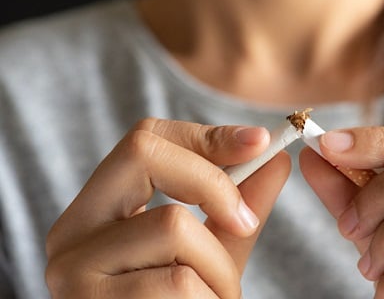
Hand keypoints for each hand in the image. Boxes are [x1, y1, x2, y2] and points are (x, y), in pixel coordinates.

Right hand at [46, 118, 290, 298]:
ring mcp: (74, 269)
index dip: (207, 135)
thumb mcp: (212, 253)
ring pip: (174, 225)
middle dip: (213, 184)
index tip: (260, 143)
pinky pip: (179, 281)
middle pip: (144, 154)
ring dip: (219, 269)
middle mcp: (72, 232)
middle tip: (245, 223)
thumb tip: (276, 159)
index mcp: (98, 209)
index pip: (145, 140)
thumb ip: (239, 207)